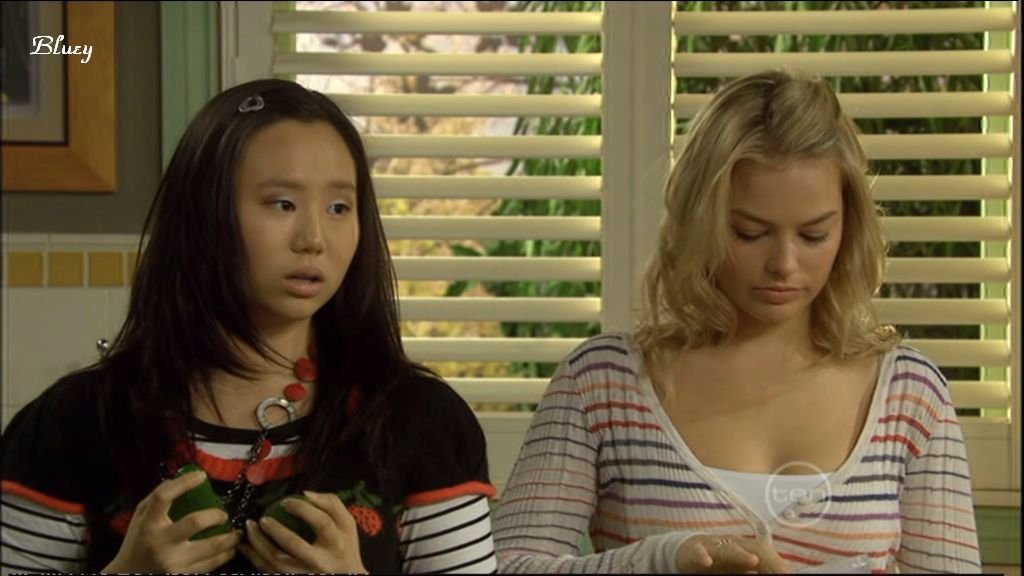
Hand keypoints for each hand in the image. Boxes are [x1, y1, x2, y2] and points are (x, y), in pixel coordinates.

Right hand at [102, 470, 240, 573]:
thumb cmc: (137, 542)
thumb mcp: (140, 517)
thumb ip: (157, 498)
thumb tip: (181, 478)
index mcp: (148, 524)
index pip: (163, 497)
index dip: (184, 483)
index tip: (201, 476)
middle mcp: (160, 542)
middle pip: (196, 522)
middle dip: (217, 515)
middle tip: (224, 515)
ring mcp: (172, 562)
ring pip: (211, 546)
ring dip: (230, 539)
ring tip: (236, 534)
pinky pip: (210, 565)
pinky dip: (224, 556)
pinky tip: (229, 550)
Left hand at [240, 490, 366, 573]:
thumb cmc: (345, 545)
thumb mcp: (347, 523)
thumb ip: (331, 503)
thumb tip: (305, 494)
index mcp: (337, 543)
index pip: (321, 522)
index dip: (302, 509)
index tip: (285, 501)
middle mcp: (321, 561)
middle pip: (294, 545)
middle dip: (275, 530)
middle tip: (262, 519)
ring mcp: (305, 574)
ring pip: (277, 562)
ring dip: (259, 545)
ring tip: (249, 530)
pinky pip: (269, 572)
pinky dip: (255, 559)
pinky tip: (246, 548)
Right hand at [676, 534, 790, 573]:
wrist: (685, 553)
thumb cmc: (717, 563)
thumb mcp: (738, 569)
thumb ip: (757, 571)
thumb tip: (782, 575)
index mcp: (746, 549)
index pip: (767, 553)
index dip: (779, 564)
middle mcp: (732, 545)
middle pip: (754, 548)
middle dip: (768, 560)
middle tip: (780, 573)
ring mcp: (713, 546)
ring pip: (728, 548)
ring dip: (740, 554)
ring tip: (752, 560)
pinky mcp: (693, 550)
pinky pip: (698, 551)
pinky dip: (702, 555)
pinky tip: (707, 562)